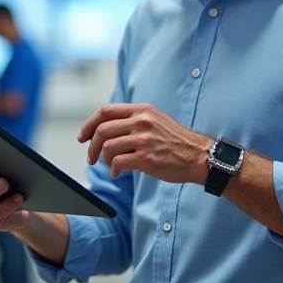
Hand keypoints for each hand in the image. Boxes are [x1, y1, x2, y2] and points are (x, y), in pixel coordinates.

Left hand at [78, 103, 212, 183]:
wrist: (199, 156)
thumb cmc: (176, 142)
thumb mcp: (156, 120)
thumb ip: (134, 119)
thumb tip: (105, 128)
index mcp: (143, 110)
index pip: (105, 111)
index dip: (89, 124)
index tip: (83, 137)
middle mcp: (142, 122)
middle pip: (102, 130)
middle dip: (91, 146)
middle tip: (90, 158)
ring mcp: (144, 140)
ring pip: (107, 147)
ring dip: (102, 159)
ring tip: (110, 165)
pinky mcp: (146, 158)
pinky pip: (117, 162)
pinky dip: (112, 169)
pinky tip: (117, 172)